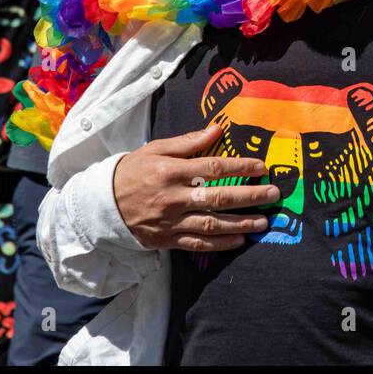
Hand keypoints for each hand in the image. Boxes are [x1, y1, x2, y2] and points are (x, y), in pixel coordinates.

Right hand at [113, 125, 279, 251]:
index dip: (239, 166)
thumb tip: (217, 129)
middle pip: (218, 197)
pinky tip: (239, 240)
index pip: (213, 168)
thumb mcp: (156, 149)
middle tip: (273, 194)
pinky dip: (219, 244)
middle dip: (249, 196)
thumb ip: (188, 141)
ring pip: (211, 224)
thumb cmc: (132, 171)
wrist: (100, 204)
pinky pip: (197, 244)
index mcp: (170, 171)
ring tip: (263, 221)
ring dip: (240, 223)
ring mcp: (169, 221)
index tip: (261, 166)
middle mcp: (172, 198)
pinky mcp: (166, 240)